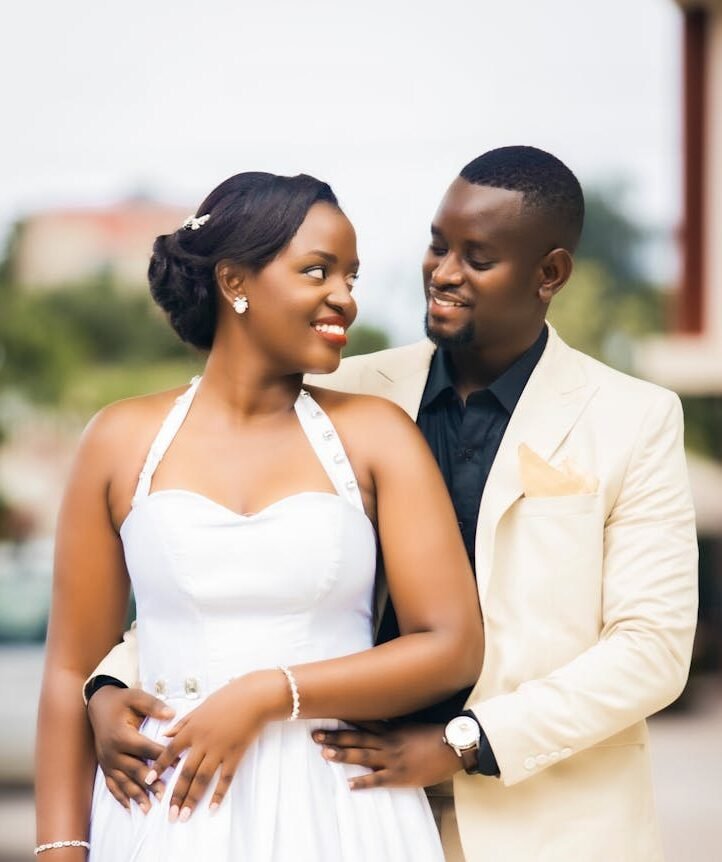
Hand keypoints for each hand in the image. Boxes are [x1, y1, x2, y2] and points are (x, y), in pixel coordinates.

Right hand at [87, 686, 173, 811]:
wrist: (98, 704)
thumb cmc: (121, 700)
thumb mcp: (137, 697)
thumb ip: (154, 706)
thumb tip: (172, 714)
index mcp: (122, 735)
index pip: (145, 749)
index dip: (162, 757)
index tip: (178, 765)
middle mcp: (112, 751)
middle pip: (134, 769)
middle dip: (150, 784)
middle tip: (165, 795)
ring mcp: (107, 761)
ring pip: (123, 781)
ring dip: (136, 796)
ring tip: (149, 809)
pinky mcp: (105, 766)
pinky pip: (112, 785)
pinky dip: (120, 797)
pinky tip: (129, 808)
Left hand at [149, 670, 286, 821]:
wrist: (255, 696)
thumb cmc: (229, 696)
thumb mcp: (202, 706)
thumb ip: (183, 722)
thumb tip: (165, 734)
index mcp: (193, 728)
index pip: (170, 751)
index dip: (159, 766)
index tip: (148, 781)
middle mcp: (203, 742)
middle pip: (185, 772)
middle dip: (176, 794)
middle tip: (169, 814)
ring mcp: (219, 750)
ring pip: (202, 779)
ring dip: (192, 799)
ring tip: (184, 816)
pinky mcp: (235, 754)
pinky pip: (225, 778)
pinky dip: (219, 794)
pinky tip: (212, 808)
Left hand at [312, 722, 461, 788]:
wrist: (452, 745)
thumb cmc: (433, 735)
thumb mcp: (410, 725)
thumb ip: (394, 724)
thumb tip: (380, 720)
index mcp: (390, 729)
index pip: (362, 722)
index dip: (343, 720)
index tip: (326, 715)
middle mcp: (387, 741)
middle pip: (356, 738)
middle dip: (335, 737)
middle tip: (315, 735)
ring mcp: (392, 758)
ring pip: (362, 756)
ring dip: (343, 755)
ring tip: (325, 754)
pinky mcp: (399, 775)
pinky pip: (378, 779)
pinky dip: (363, 782)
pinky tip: (349, 785)